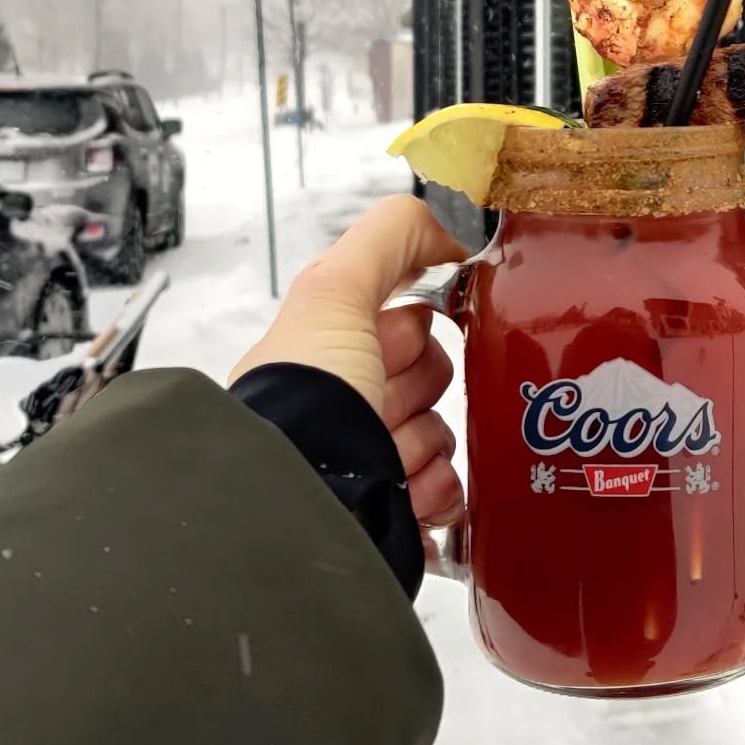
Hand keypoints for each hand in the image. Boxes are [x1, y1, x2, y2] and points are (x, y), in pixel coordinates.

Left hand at [231, 195, 467, 526]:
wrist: (296, 505)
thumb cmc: (301, 402)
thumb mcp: (335, 291)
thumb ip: (389, 239)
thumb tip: (449, 228)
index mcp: (327, 357)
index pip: (404, 327)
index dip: (411, 331)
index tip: (392, 343)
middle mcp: (345, 410)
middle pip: (430, 380)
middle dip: (418, 391)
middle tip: (384, 403)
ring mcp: (370, 466)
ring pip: (441, 436)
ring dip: (425, 445)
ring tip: (388, 459)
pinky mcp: (395, 517)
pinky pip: (448, 492)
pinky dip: (436, 493)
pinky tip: (407, 496)